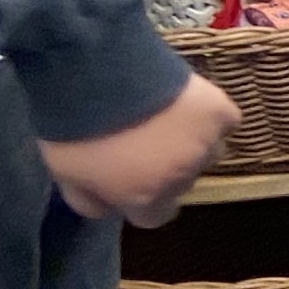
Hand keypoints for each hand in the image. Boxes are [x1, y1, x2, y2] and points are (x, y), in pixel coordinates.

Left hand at [39, 75, 238, 225]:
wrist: (96, 72)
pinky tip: (188, 101)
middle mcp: (183, 178)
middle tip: (142, 140)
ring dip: (191, 142)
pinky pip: (223, 120)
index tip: (131, 181)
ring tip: (165, 118)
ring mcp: (207, 145)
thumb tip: (108, 207)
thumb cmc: (75, 127)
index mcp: (147, 197)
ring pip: (207, 152)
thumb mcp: (65, 173)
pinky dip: (210, 114)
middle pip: (182, 183)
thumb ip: (88, 200)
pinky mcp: (221, 112)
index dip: (143, 199)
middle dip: (165, 168)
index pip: (155, 216)